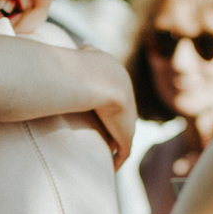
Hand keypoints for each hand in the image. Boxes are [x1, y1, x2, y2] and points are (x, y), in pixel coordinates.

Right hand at [78, 49, 136, 167]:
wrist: (100, 80)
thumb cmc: (85, 66)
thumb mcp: (87, 54)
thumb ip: (86, 51)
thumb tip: (83, 46)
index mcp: (119, 79)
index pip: (115, 93)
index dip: (106, 104)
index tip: (96, 112)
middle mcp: (128, 98)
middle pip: (122, 115)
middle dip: (114, 125)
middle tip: (101, 136)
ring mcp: (129, 119)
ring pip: (123, 134)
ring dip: (116, 144)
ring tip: (104, 154)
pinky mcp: (127, 136)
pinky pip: (124, 152)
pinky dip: (118, 160)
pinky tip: (109, 168)